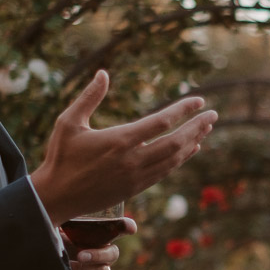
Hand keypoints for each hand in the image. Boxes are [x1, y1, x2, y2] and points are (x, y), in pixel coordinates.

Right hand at [30, 73, 217, 222]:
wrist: (56, 197)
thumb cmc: (60, 157)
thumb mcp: (68, 122)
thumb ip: (88, 97)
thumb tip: (103, 73)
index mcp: (119, 140)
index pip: (161, 122)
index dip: (183, 110)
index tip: (199, 100)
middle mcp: (132, 160)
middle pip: (176, 142)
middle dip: (198, 127)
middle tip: (213, 114)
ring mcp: (136, 176)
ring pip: (174, 158)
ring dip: (193, 142)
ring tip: (206, 128)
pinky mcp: (135, 188)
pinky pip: (166, 171)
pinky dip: (181, 158)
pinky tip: (190, 149)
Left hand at [37, 226, 128, 269]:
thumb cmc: (54, 254)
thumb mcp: (55, 237)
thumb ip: (61, 227)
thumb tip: (56, 217)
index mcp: (97, 239)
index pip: (117, 230)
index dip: (126, 227)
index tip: (130, 228)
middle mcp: (103, 256)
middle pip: (113, 253)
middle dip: (98, 254)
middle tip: (80, 256)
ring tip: (69, 269)